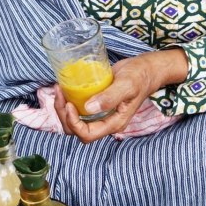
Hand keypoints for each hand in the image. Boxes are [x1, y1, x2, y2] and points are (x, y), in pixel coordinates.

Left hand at [53, 49, 187, 143]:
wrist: (145, 69)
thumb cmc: (140, 77)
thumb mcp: (127, 85)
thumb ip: (110, 98)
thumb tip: (89, 108)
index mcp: (114, 123)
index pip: (88, 135)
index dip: (74, 124)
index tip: (69, 104)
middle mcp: (105, 122)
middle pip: (77, 130)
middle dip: (64, 116)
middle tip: (60, 94)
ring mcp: (100, 114)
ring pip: (74, 121)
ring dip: (63, 109)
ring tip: (59, 90)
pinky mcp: (96, 103)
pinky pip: (78, 109)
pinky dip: (68, 101)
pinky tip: (64, 88)